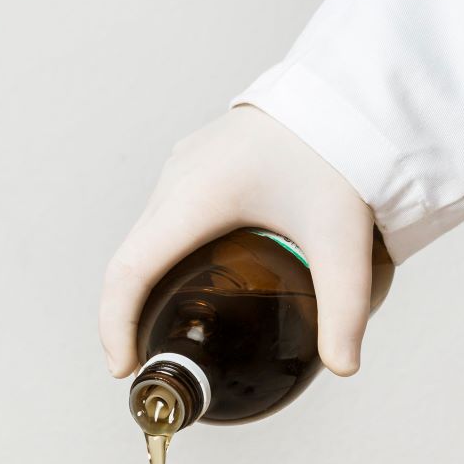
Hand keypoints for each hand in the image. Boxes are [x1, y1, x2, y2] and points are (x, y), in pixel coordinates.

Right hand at [99, 106, 378, 377]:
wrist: (348, 94)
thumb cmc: (339, 151)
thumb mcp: (341, 238)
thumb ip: (344, 308)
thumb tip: (344, 368)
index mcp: (196, 197)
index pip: (130, 272)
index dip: (115, 325)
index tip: (124, 368)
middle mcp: (178, 180)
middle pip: (132, 259)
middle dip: (128, 316)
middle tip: (152, 362)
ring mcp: (185, 168)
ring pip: (148, 239)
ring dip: (146, 287)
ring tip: (171, 331)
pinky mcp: (201, 164)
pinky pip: (166, 220)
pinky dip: (165, 260)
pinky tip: (195, 286)